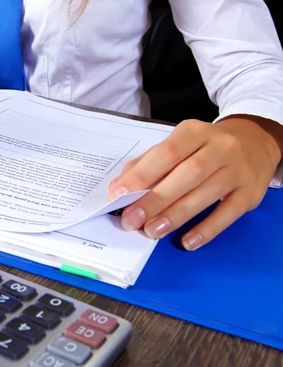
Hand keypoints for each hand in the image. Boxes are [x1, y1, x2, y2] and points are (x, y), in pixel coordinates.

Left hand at [108, 116, 281, 250]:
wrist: (255, 143)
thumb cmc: (204, 149)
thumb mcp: (178, 145)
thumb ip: (147, 164)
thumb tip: (119, 188)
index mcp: (194, 132)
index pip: (166, 153)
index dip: (141, 175)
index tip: (119, 195)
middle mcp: (219, 147)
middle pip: (186, 174)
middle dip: (155, 200)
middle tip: (132, 220)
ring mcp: (238, 170)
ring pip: (206, 193)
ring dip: (176, 215)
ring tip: (152, 231)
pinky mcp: (251, 193)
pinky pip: (229, 213)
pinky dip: (207, 229)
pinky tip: (188, 241)